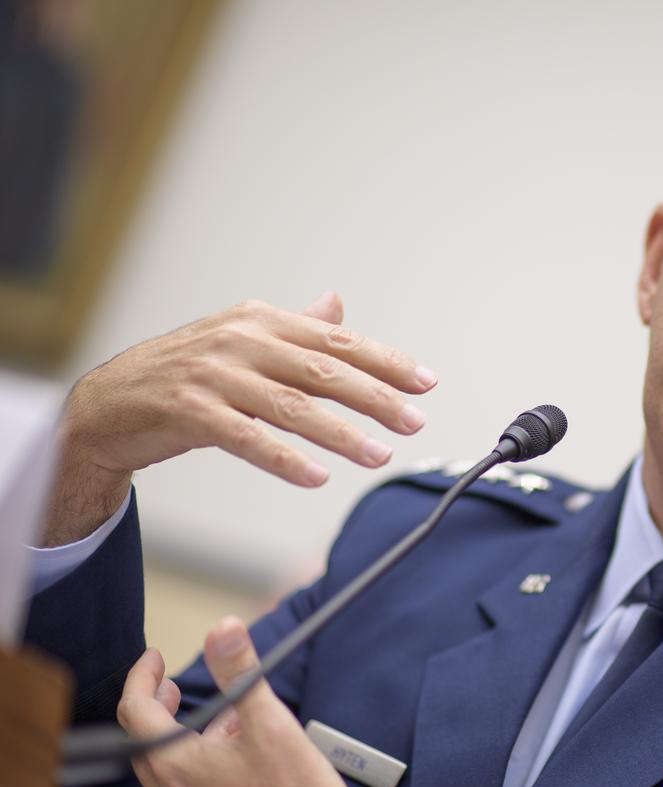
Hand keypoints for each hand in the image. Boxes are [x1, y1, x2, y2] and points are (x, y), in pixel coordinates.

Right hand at [43, 292, 435, 544]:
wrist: (107, 403)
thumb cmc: (186, 373)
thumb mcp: (241, 341)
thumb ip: (293, 329)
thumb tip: (337, 305)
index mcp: (260, 320)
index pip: (336, 341)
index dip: (385, 361)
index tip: (425, 383)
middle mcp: (240, 340)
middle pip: (322, 370)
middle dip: (375, 397)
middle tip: (414, 421)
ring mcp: (213, 375)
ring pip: (291, 406)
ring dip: (341, 434)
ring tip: (379, 455)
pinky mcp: (188, 412)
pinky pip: (247, 438)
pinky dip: (286, 458)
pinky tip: (318, 476)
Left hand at [118, 618, 410, 786]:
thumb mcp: (271, 724)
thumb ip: (243, 673)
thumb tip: (224, 629)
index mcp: (175, 764)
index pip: (134, 710)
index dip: (141, 676)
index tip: (154, 658)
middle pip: (143, 741)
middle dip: (155, 706)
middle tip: (169, 686)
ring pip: (167, 769)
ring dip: (181, 736)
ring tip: (220, 719)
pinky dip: (197, 765)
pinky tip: (238, 762)